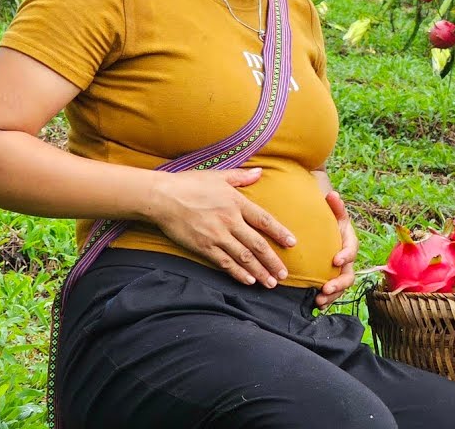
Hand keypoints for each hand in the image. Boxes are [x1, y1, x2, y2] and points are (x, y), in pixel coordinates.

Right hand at [149, 167, 296, 287]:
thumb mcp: (218, 176)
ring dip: (259, 271)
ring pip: (244, 257)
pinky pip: (225, 263)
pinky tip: (248, 281)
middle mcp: (230, 221)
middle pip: (257, 244)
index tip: (292, 243)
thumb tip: (259, 172)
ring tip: (271, 283)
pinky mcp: (203, 247)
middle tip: (285, 273)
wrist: (162, 197)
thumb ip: (241, 177)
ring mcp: (217, 235)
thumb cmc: (189, 184)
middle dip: (273, 260)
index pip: (264, 220)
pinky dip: (238, 273)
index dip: (280, 233)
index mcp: (236, 203)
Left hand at [316, 190, 357, 308]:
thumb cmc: (329, 222)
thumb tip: (332, 194)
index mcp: (349, 243)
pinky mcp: (331, 280)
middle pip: (348, 275)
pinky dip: (326, 300)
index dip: (345, 255)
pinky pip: (332, 293)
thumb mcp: (334, 214)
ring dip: (332, 295)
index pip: (351, 250)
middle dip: (338, 283)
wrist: (324, 232)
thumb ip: (335, 206)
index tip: (335, 260)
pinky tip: (316, 305)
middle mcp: (346, 260)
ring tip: (319, 300)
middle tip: (326, 287)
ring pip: (340, 287)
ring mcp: (339, 272)